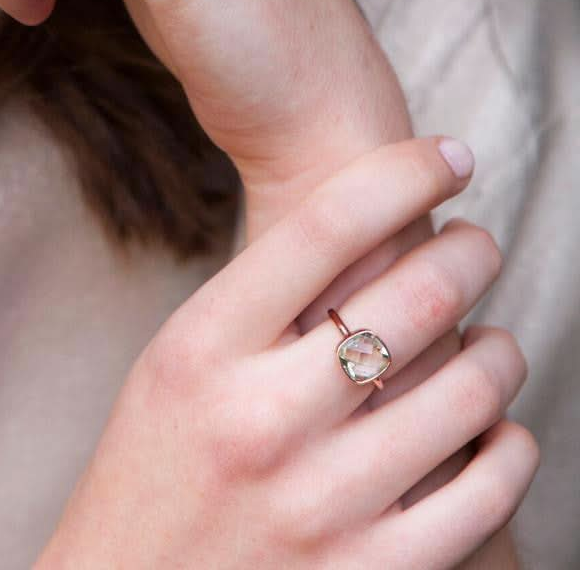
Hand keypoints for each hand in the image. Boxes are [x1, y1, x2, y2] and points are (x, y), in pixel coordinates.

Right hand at [33, 137, 538, 569]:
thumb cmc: (152, 466)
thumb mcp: (175, 364)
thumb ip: (257, 307)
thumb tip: (369, 236)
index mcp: (201, 348)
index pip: (324, 225)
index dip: (403, 173)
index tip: (447, 157)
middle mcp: (260, 417)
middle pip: (411, 298)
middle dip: (468, 252)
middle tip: (475, 243)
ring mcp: (319, 502)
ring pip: (466, 391)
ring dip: (497, 349)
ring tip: (490, 337)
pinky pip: (483, 492)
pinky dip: (508, 445)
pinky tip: (495, 426)